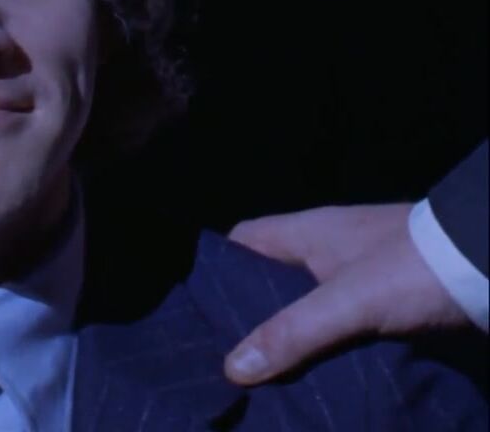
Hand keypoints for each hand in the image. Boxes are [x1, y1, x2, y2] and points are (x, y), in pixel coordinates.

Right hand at [223, 203, 469, 384]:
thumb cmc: (411, 269)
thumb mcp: (346, 302)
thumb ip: (291, 334)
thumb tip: (232, 369)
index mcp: (306, 233)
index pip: (243, 241)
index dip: (218, 270)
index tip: (199, 311)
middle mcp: (327, 249)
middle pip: (272, 279)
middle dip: (252, 316)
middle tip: (229, 358)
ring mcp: (360, 275)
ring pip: (308, 305)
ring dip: (293, 336)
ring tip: (267, 377)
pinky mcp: (390, 300)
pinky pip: (343, 324)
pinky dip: (329, 346)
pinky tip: (319, 376)